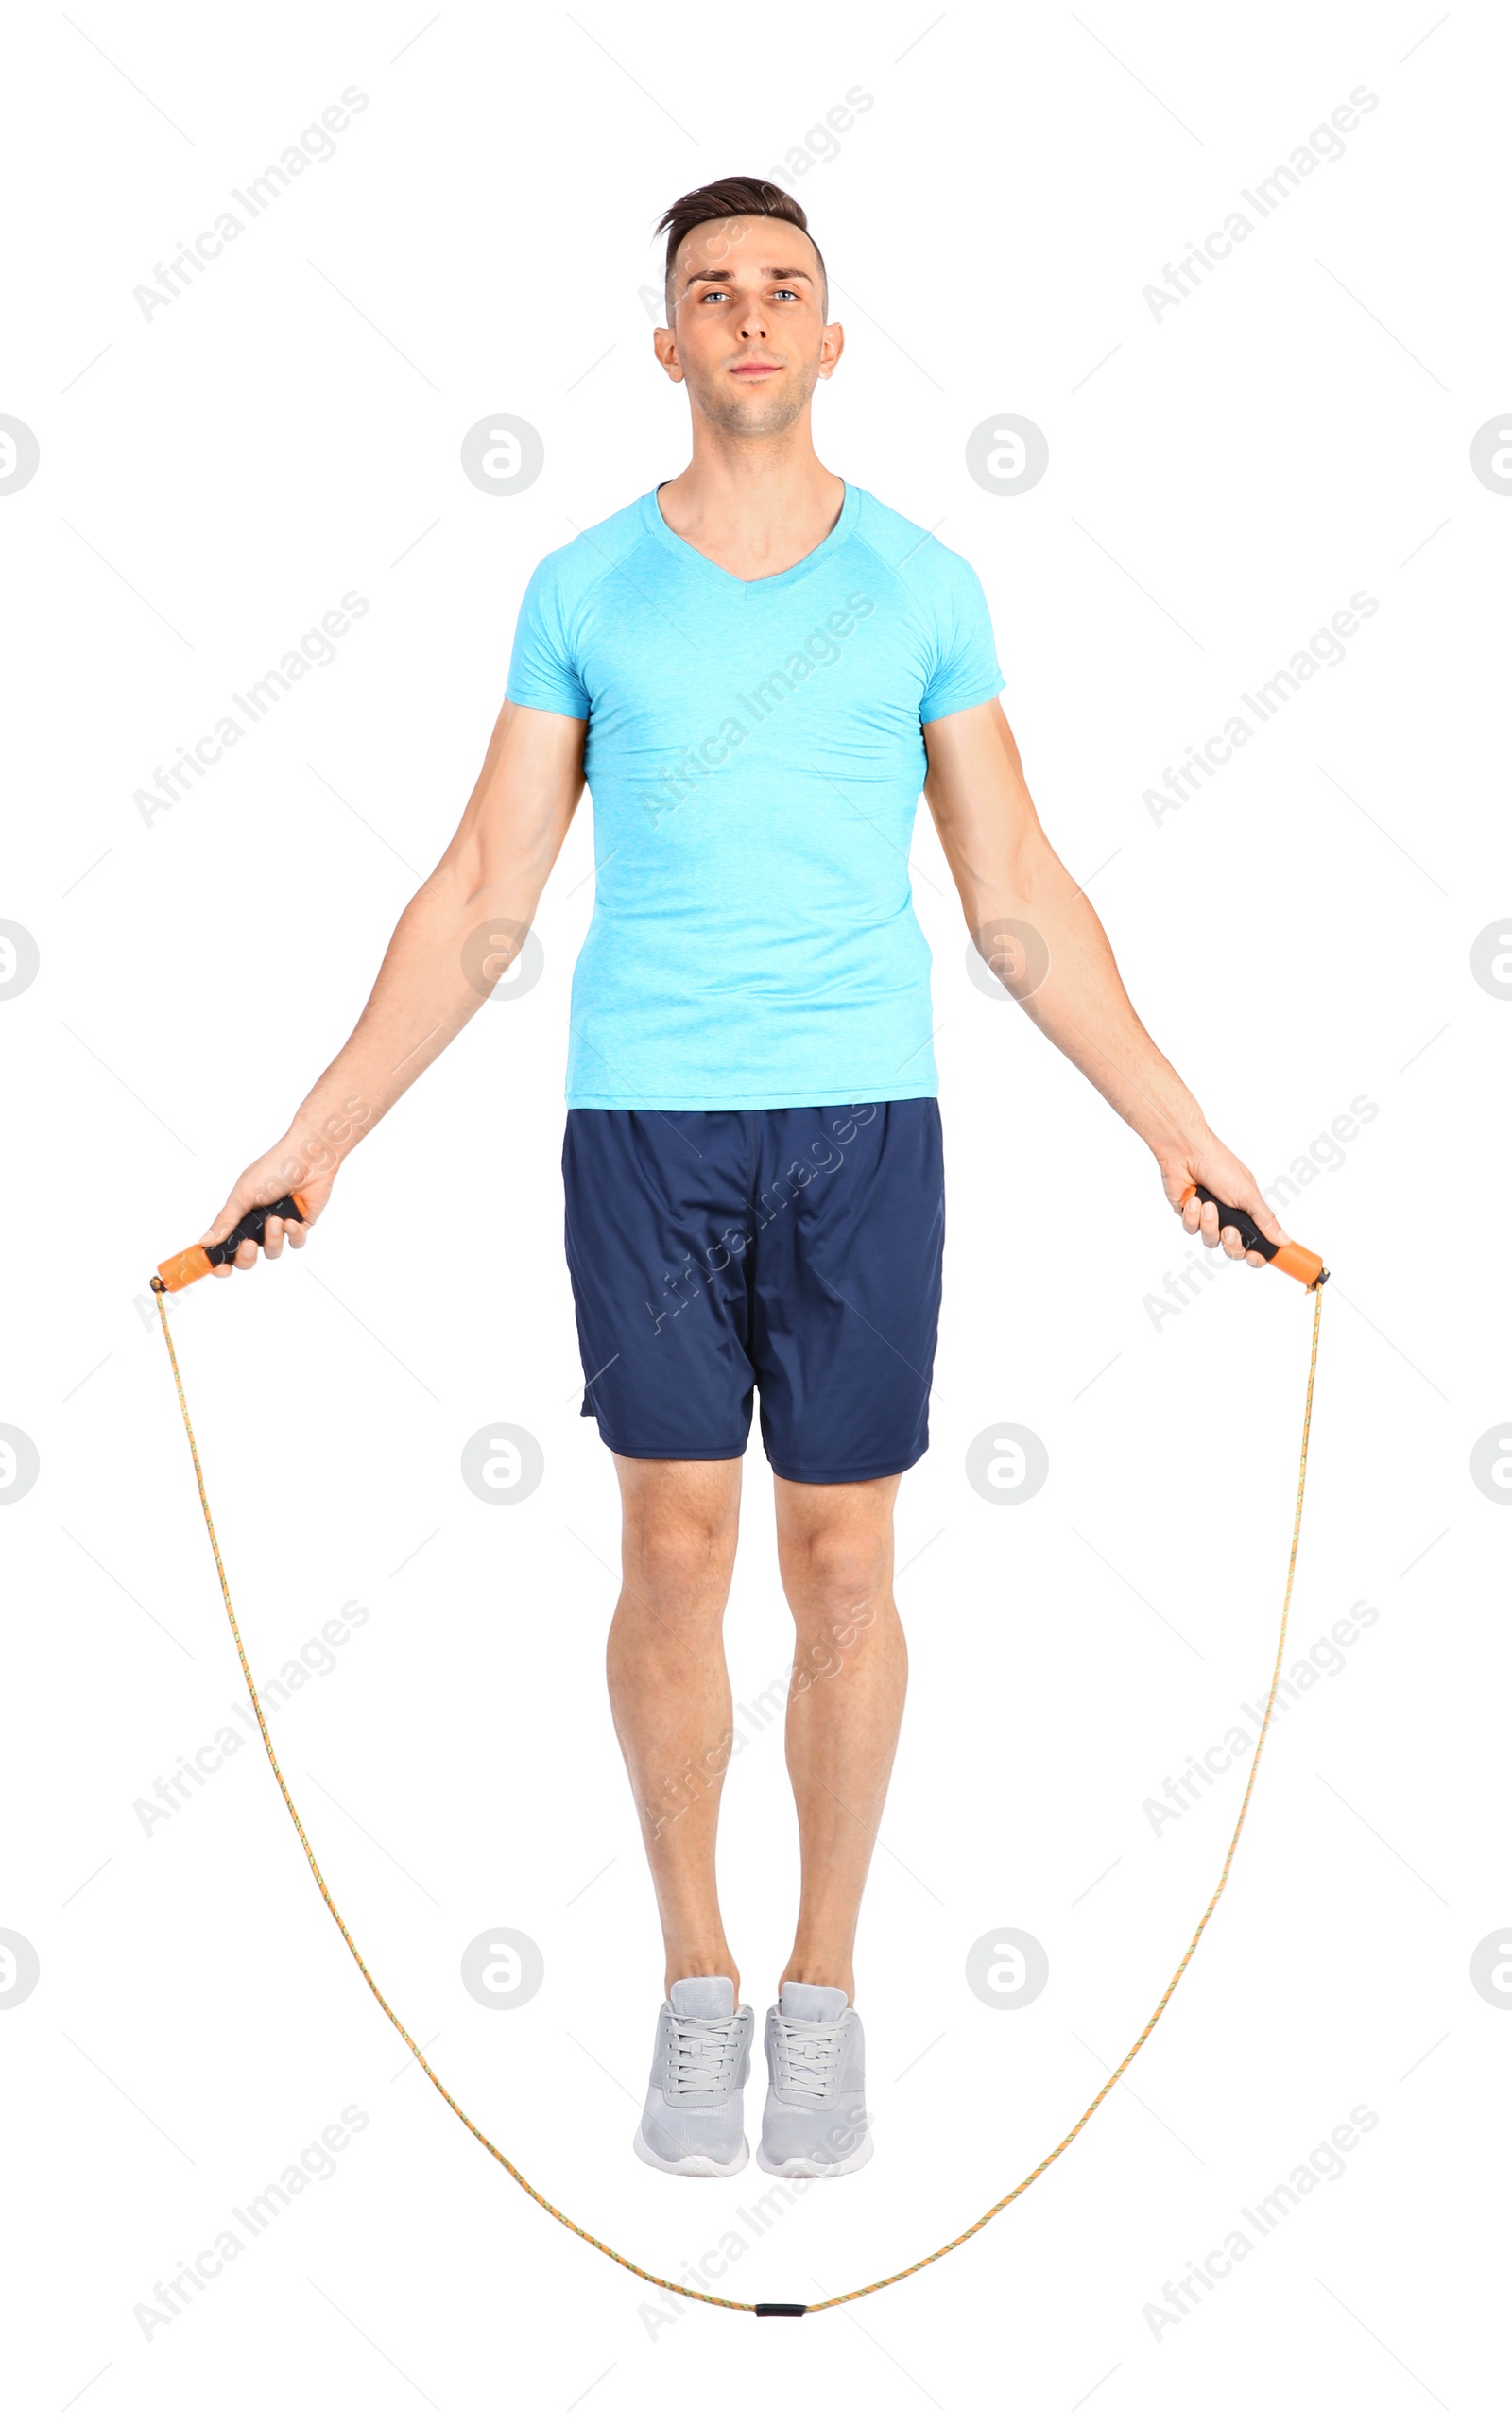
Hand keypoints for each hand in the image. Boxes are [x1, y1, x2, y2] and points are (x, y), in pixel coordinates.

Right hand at [200, 1140, 336, 1277]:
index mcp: (239, 1215)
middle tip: (249, 1245)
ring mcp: (280, 1226)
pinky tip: (293, 1219)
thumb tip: (204, 1242)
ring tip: (276, 1219)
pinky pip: (296, 1243)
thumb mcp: (243, 1195)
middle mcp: (258, 1224)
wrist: (309, 1156)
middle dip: (247, 1256)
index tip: (217, 1268)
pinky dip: (294, 1234)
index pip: (225, 1245)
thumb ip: (226, 1221)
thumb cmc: (273, 1168)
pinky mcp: (301, 1225)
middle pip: (247, 1258)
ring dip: (273, 1239)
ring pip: (273, 1251)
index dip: (220, 1260)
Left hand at [1159, 1133, 1288, 1268]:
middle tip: (1229, 1230)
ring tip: (1208, 1204)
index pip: (1256, 1242)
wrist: (1186, 1152)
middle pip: (1233, 1249)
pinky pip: (1192, 1229)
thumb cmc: (1219, 1165)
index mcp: (1247, 1211)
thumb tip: (1284, 1240)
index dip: (1256, 1255)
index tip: (1256, 1258)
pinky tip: (1194, 1199)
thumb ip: (1265, 1220)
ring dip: (1209, 1224)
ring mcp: (1207, 1217)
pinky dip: (1193, 1216)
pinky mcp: (1188, 1215)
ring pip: (1210, 1241)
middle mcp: (1228, 1216)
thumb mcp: (1248, 1194)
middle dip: (1231, 1243)